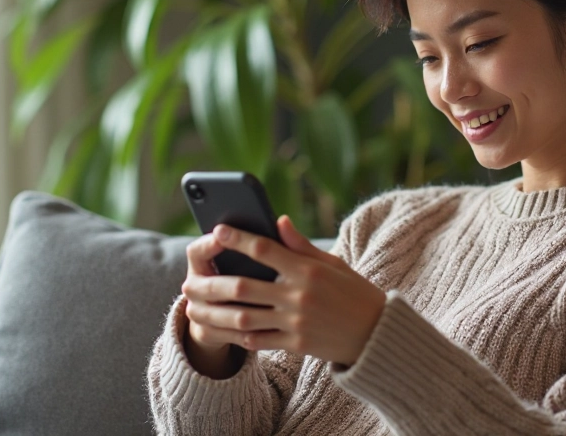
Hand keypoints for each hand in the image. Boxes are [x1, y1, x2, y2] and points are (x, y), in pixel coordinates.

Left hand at [181, 217, 385, 366]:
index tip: (217, 231)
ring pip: (243, 318)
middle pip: (243, 287)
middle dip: (211, 284)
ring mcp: (295, 322)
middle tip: (189, 282)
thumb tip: (278, 221)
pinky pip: (257, 341)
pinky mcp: (295, 345)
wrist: (377, 335)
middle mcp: (299, 295)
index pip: (265, 249)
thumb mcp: (333, 263)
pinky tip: (217, 328)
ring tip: (193, 308)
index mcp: (308, 270)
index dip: (238, 239)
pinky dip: (234, 335)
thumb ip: (301, 245)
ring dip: (213, 313)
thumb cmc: (354, 292)